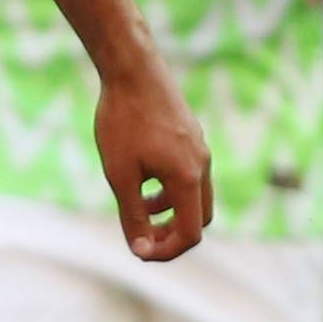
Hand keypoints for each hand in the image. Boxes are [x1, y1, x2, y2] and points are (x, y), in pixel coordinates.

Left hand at [93, 51, 211, 262]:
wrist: (132, 69)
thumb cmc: (122, 121)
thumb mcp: (120, 175)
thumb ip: (133, 215)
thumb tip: (140, 249)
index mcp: (188, 178)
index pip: (191, 233)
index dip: (167, 251)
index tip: (139, 251)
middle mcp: (202, 164)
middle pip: (200, 218)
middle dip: (173, 234)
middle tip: (143, 238)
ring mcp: (200, 148)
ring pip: (195, 196)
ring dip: (172, 211)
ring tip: (139, 210)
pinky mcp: (192, 136)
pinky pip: (190, 174)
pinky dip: (171, 189)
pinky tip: (143, 180)